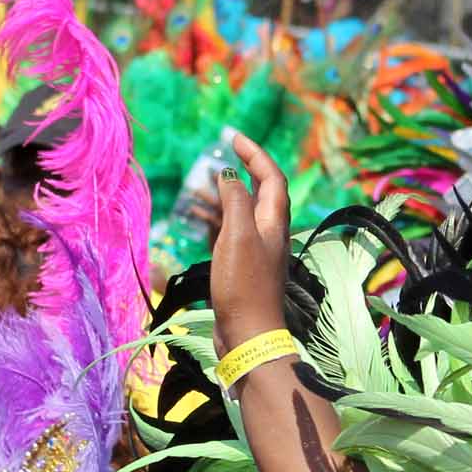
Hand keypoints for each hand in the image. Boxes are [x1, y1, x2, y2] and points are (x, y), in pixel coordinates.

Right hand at [210, 132, 291, 357]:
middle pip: (260, 192)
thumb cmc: (243, 284)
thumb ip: (236, 201)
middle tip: (220, 155)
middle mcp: (270, 234)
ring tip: (201, 183)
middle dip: (242, 170)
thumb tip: (231, 175)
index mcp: (274, 222)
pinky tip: (198, 216)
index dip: (256, 155)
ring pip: (243, 212)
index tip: (234, 138)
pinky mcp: (242, 268)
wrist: (248, 334)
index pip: (271, 178)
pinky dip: (216, 219)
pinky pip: (230, 233)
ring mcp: (256, 251)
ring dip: (225, 194)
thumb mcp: (238, 236)